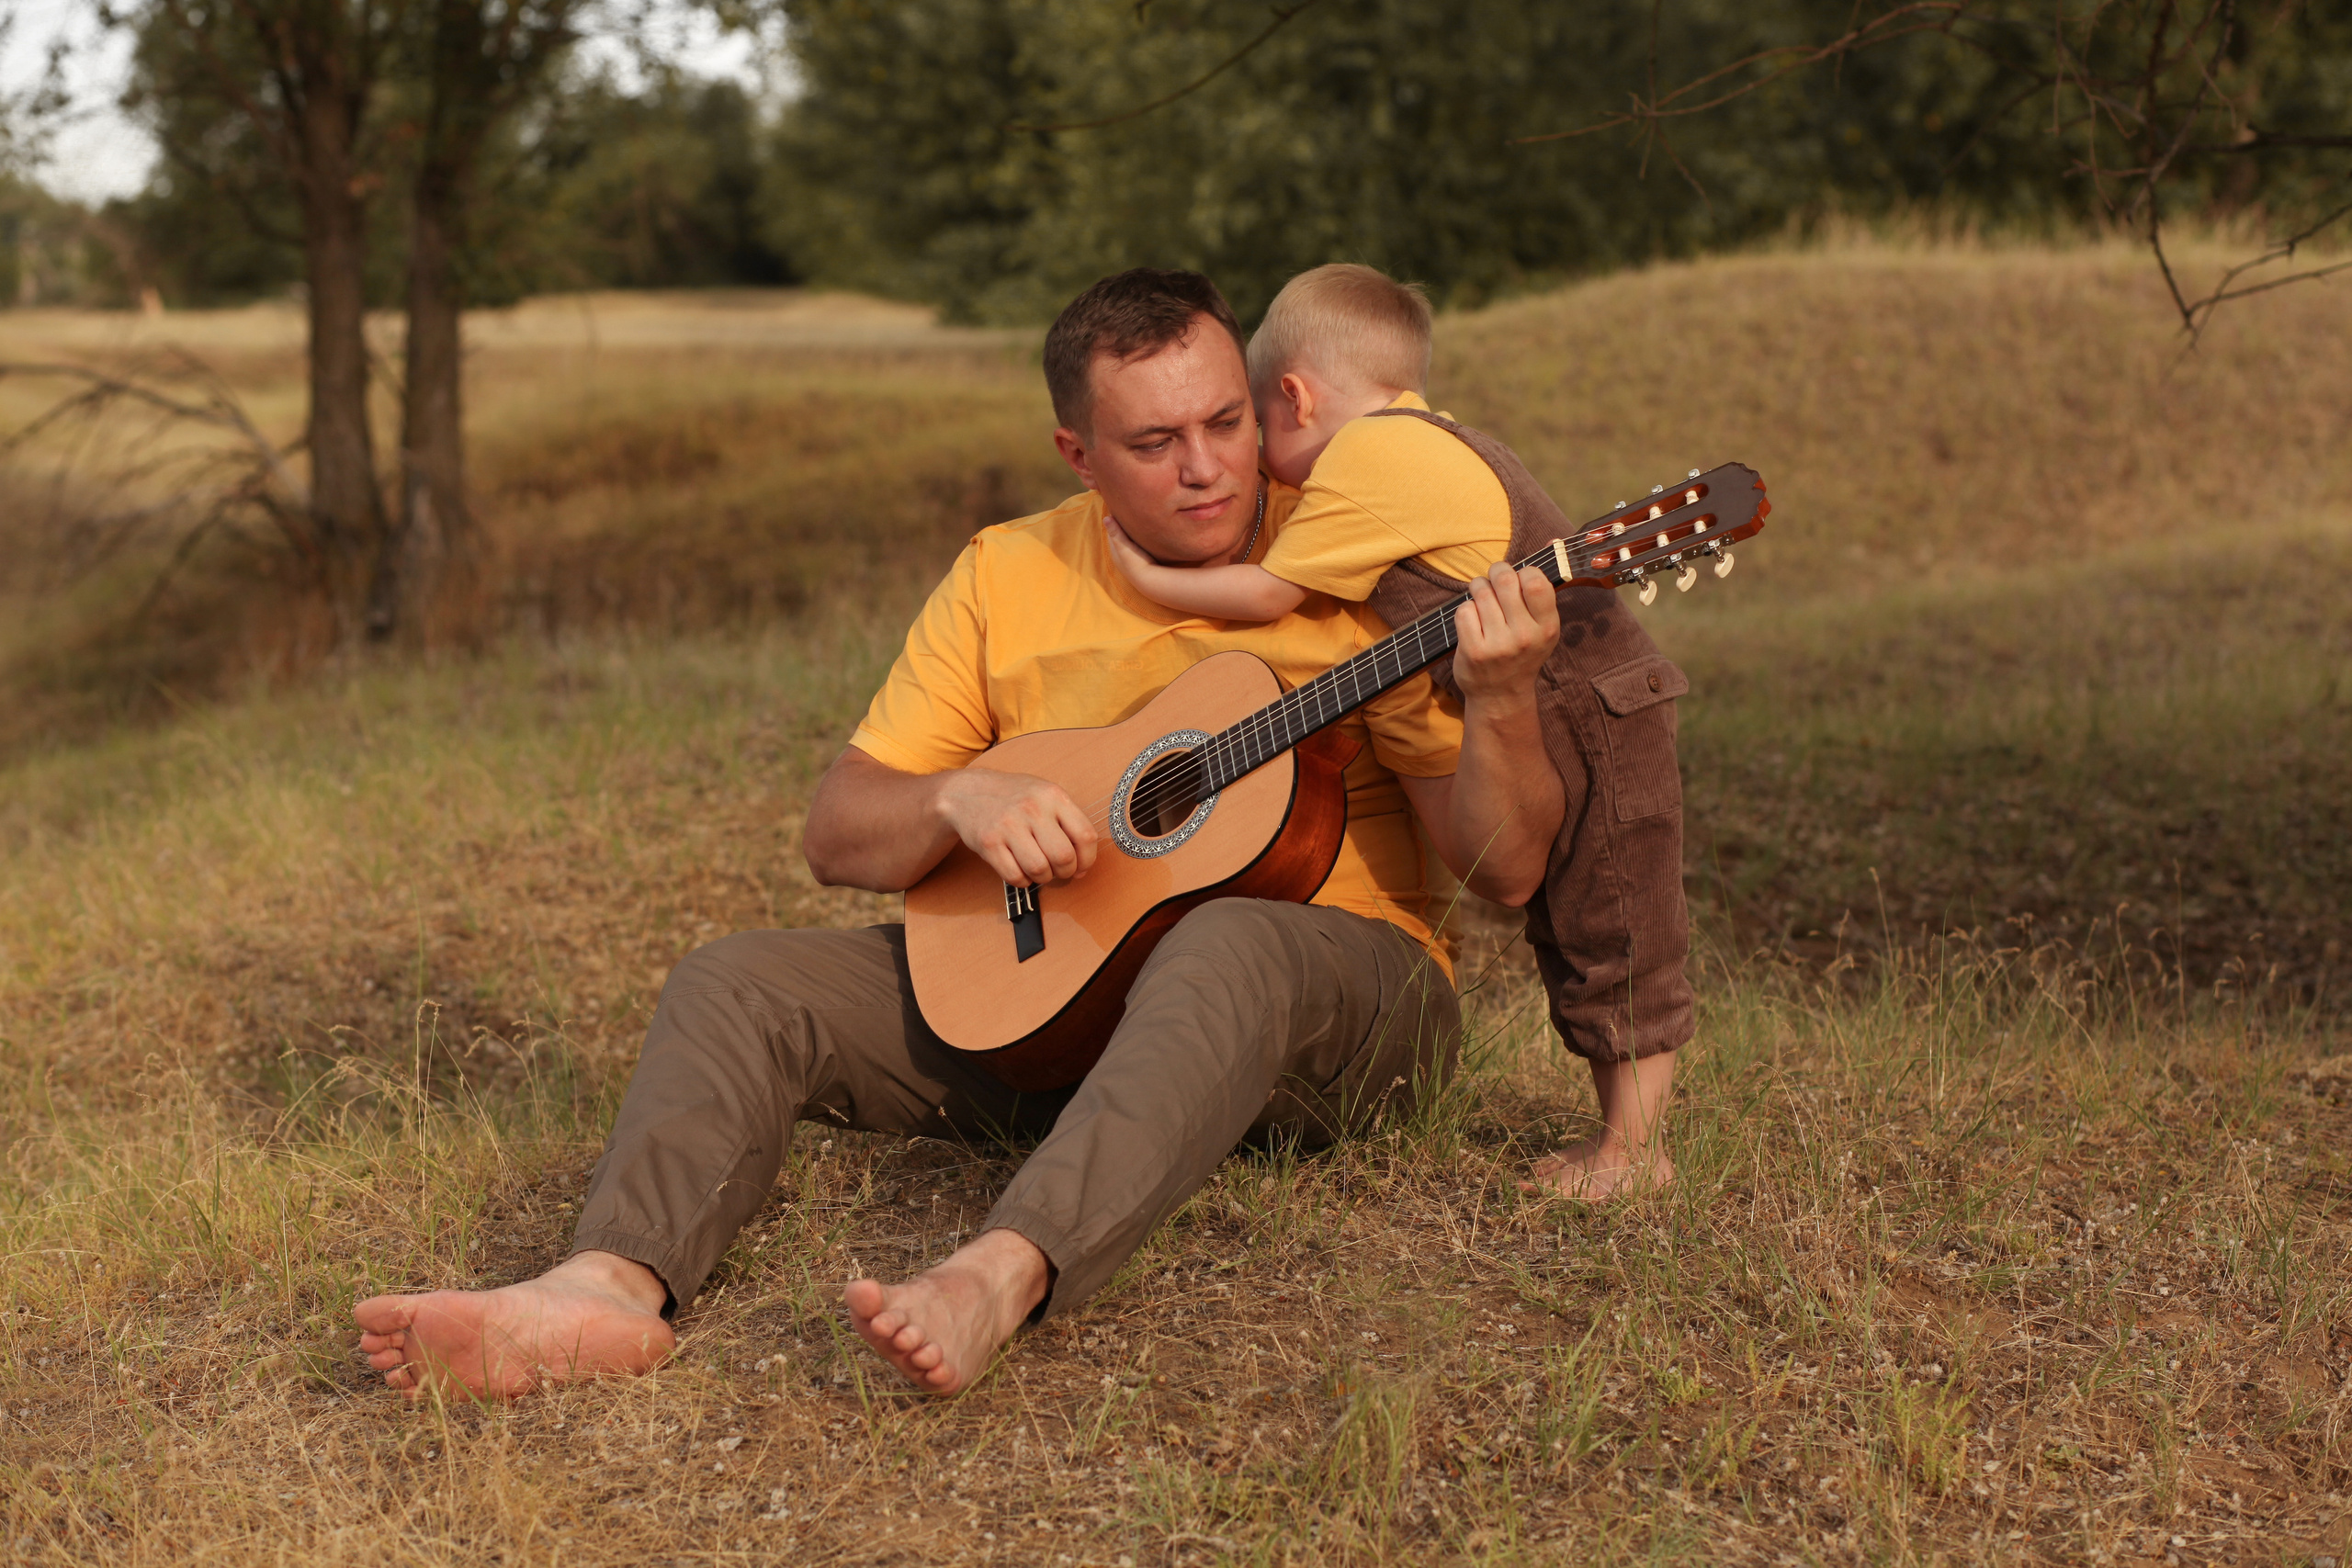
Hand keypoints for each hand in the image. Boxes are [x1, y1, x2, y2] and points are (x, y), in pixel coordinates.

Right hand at [934, 767, 1097, 886]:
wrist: (967, 793)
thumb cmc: (1013, 797)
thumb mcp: (1044, 795)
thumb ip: (1067, 822)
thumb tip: (1083, 864)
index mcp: (1053, 796)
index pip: (1085, 836)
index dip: (1087, 860)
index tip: (1081, 867)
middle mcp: (1032, 808)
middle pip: (1063, 856)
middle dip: (1065, 872)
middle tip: (1058, 871)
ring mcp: (1008, 825)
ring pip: (1039, 869)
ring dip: (1043, 878)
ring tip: (1039, 870)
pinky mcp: (989, 842)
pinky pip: (1014, 876)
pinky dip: (1022, 881)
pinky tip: (1020, 870)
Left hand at [1101, 515, 1156, 585]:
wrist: (1150, 581)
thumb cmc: (1135, 562)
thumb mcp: (1124, 546)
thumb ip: (1115, 532)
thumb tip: (1105, 517)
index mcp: (1114, 549)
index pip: (1112, 530)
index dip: (1115, 519)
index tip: (1120, 507)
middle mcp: (1120, 555)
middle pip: (1120, 535)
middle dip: (1123, 525)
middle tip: (1129, 511)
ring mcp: (1131, 558)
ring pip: (1129, 541)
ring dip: (1132, 533)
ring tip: (1138, 520)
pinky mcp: (1141, 561)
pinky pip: (1137, 546)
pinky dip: (1139, 539)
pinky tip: (1146, 534)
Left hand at [1451, 563, 1558, 702]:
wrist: (1501, 695)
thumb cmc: (1522, 650)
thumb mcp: (1542, 624)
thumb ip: (1544, 587)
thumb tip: (1554, 541)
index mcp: (1548, 627)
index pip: (1534, 580)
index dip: (1522, 572)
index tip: (1519, 580)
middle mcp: (1526, 636)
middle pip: (1504, 579)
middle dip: (1496, 572)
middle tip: (1494, 580)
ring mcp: (1499, 645)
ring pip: (1480, 591)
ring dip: (1478, 589)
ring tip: (1482, 600)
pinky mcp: (1474, 651)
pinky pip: (1464, 609)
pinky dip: (1465, 610)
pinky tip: (1472, 621)